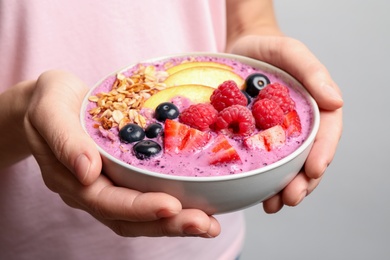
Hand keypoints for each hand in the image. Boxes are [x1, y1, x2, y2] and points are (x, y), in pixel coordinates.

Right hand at [23, 70, 219, 236]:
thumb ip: (64, 140)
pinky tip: (199, 203)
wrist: (54, 102)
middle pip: (130, 218)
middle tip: (204, 224)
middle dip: (168, 224)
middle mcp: (92, 189)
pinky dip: (173, 204)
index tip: (172, 206)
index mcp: (72, 178)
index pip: (107, 202)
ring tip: (209, 224)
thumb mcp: (49, 111)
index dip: (139, 208)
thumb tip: (87, 171)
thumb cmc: (50, 102)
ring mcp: (108, 185)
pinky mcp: (122, 176)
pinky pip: (147, 195)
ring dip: (175, 222)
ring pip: (141, 215)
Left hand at [229, 35, 342, 212]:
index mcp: (315, 107)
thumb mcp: (291, 52)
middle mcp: (299, 125)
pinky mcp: (255, 138)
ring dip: (283, 189)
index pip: (326, 134)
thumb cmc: (269, 49)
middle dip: (303, 182)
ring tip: (274, 205)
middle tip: (291, 198)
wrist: (240, 50)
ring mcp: (277, 134)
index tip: (314, 170)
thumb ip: (313, 72)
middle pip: (308, 158)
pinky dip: (261, 180)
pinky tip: (256, 194)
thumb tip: (337, 101)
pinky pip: (262, 162)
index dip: (323, 154)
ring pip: (287, 167)